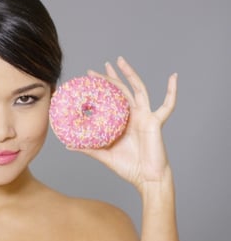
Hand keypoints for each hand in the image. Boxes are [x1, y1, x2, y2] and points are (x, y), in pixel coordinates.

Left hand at [71, 56, 177, 191]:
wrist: (146, 179)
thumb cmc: (128, 167)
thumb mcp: (104, 155)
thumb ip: (88, 148)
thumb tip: (67, 144)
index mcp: (122, 121)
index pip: (111, 99)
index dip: (102, 88)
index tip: (89, 78)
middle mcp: (134, 115)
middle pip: (122, 90)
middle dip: (112, 77)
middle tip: (100, 66)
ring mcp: (145, 116)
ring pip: (138, 89)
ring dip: (130, 74)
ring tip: (120, 61)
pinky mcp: (155, 121)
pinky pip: (167, 105)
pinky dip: (172, 91)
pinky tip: (174, 77)